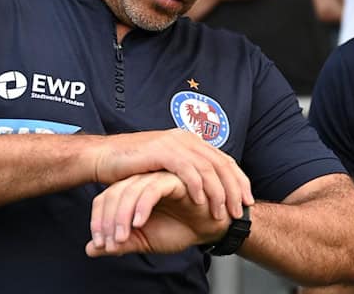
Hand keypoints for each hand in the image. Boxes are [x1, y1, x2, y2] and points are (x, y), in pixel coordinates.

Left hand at [85, 171, 229, 256]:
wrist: (211, 230)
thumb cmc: (181, 230)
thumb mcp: (145, 241)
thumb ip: (121, 243)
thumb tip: (90, 250)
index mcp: (133, 190)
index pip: (104, 200)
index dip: (98, 223)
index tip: (100, 245)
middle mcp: (143, 180)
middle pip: (114, 193)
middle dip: (107, 222)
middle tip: (110, 245)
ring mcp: (158, 177)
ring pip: (130, 191)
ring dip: (122, 217)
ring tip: (122, 239)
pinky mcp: (175, 178)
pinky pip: (152, 189)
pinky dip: (143, 206)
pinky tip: (140, 223)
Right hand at [91, 128, 252, 221]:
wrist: (105, 157)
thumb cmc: (134, 167)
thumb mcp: (167, 167)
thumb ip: (187, 172)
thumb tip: (208, 187)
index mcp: (192, 141)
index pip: (224, 161)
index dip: (239, 181)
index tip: (248, 200)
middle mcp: (187, 139)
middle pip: (222, 164)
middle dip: (234, 190)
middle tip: (240, 212)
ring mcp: (175, 143)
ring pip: (208, 169)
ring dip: (218, 193)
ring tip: (221, 213)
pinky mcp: (162, 151)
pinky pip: (187, 170)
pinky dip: (197, 187)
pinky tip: (200, 202)